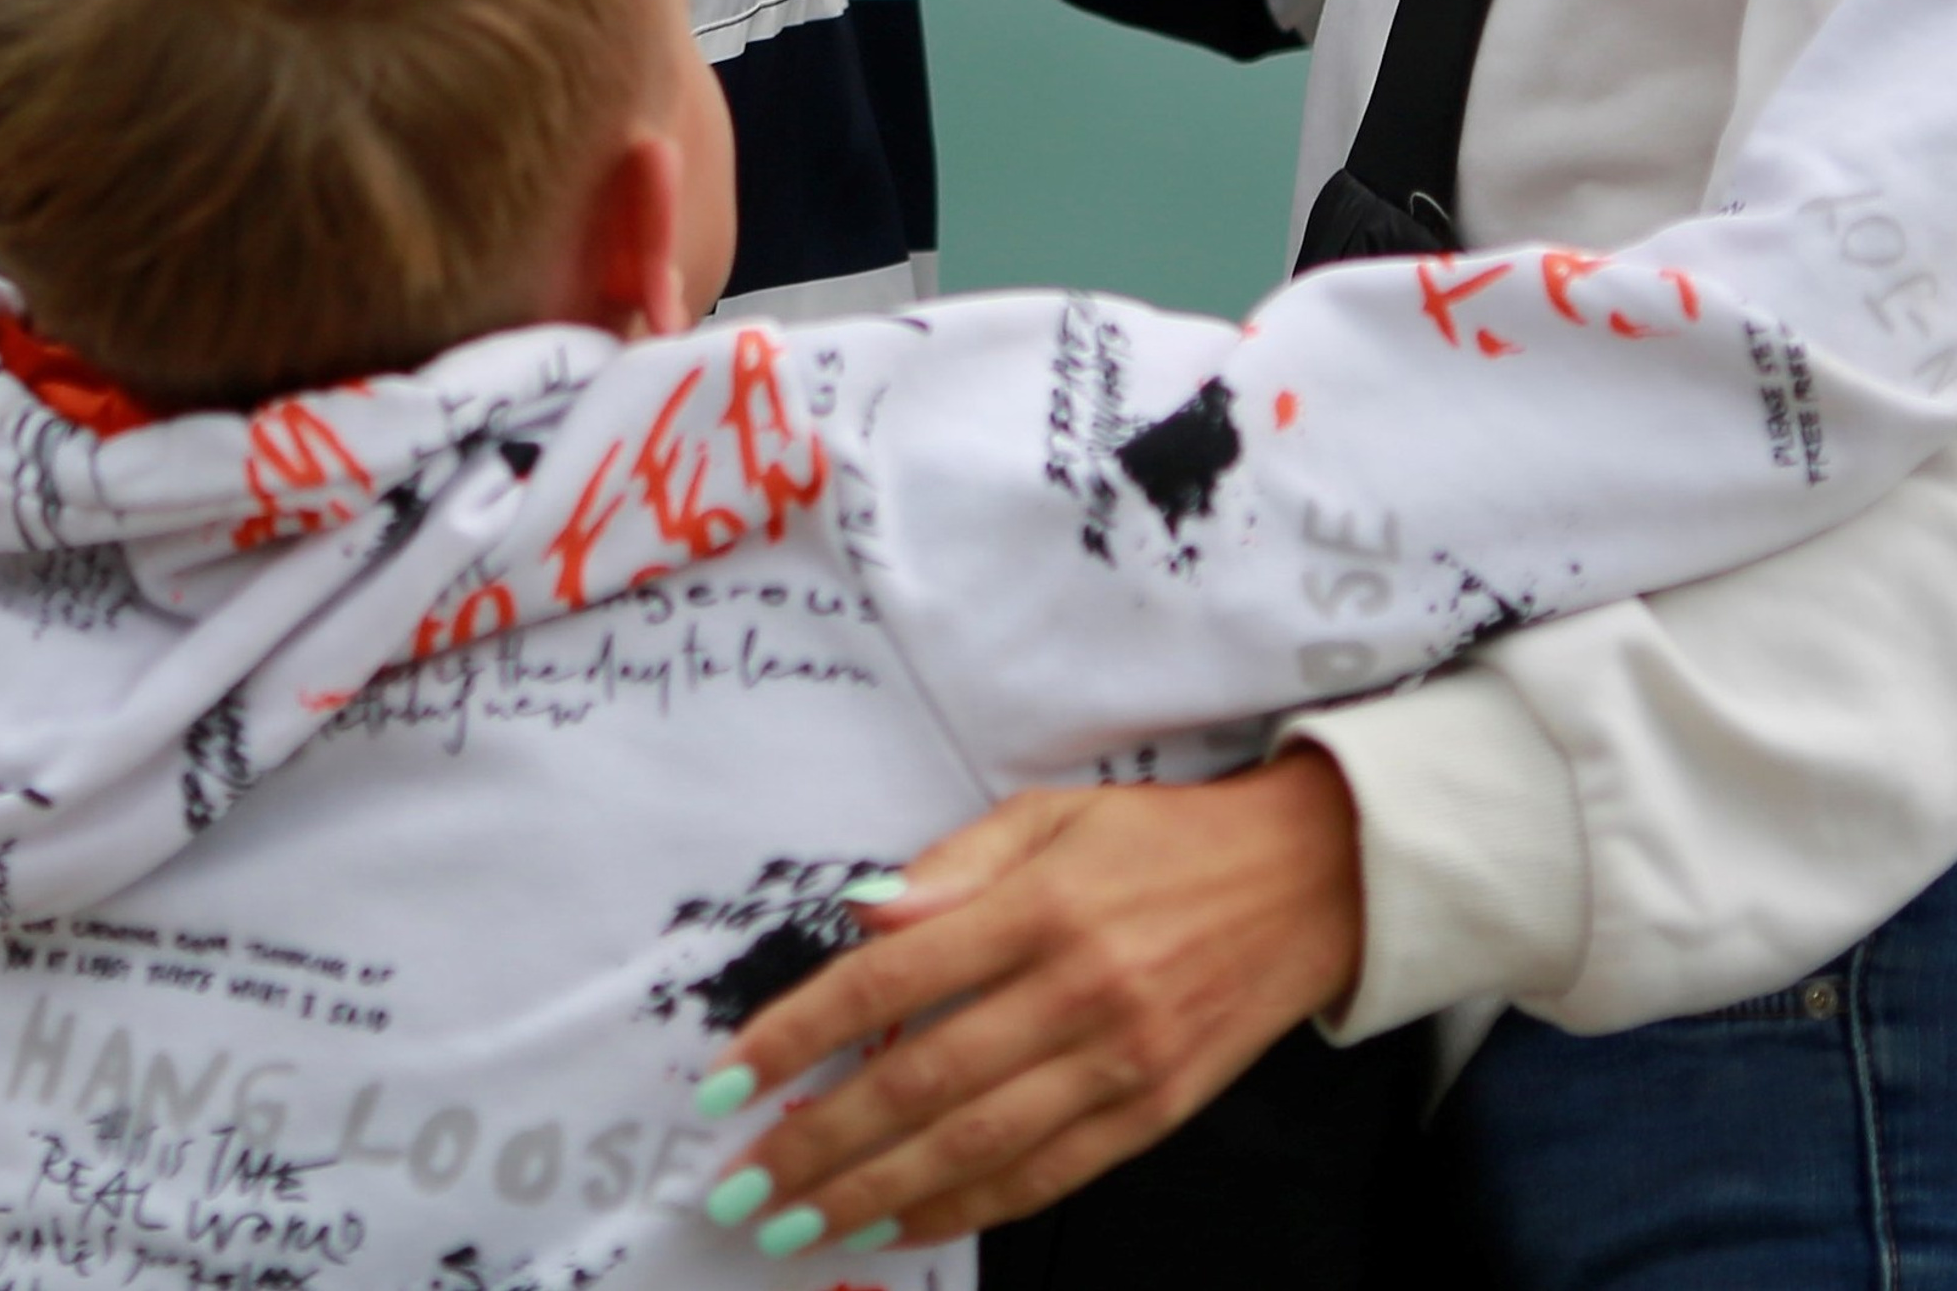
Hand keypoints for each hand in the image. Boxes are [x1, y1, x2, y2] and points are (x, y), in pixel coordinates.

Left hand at [696, 748, 1362, 1251]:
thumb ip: (955, 863)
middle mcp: (1076, 994)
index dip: (800, 1034)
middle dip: (820, 1144)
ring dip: (875, 1194)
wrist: (1307, 883)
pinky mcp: (1152, 1116)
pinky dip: (966, 1209)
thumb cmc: (1162, 839)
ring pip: (977, 1148)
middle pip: (922, 1084)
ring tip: (798, 1224)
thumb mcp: (1055, 812)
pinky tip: (901, 1224)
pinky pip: (1045, 1177)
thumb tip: (863, 912)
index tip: (730, 1077)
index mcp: (1040, 907)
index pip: (890, 980)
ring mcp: (1119, 1064)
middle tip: (742, 1185)